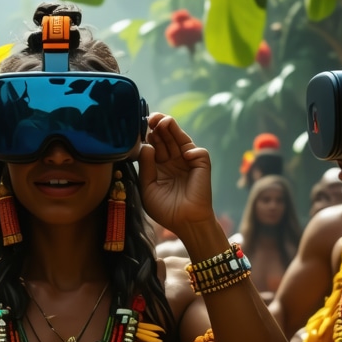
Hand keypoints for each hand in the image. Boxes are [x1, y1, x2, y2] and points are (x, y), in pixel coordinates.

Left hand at [137, 113, 215, 236]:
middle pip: (166, 137)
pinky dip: (191, 151)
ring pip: (181, 138)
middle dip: (158, 126)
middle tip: (150, 119)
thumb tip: (146, 146)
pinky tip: (184, 156)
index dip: (148, 134)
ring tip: (162, 122)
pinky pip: (198, 152)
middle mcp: (173, 160)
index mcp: (160, 164)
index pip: (154, 143)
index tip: (139, 127)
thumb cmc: (165, 209)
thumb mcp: (147, 187)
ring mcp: (188, 161)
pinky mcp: (202, 166)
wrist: (184, 222)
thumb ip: (146, 166)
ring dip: (172, 128)